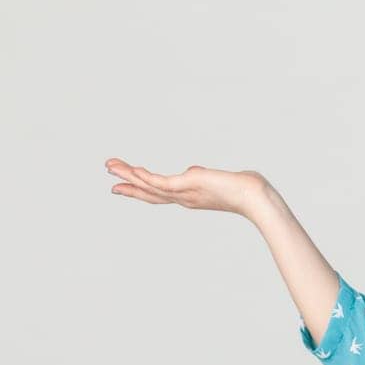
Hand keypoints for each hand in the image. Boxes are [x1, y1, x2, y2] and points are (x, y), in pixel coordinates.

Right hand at [105, 158, 270, 218]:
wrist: (255, 197)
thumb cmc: (244, 189)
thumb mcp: (216, 179)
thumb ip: (200, 176)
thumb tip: (191, 170)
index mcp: (189, 197)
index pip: (159, 194)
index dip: (139, 190)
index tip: (121, 187)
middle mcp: (183, 198)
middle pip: (149, 192)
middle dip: (128, 184)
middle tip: (109, 176)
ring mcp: (185, 193)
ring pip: (150, 186)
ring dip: (129, 176)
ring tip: (111, 166)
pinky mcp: (188, 185)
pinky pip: (161, 182)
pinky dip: (145, 177)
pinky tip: (133, 170)